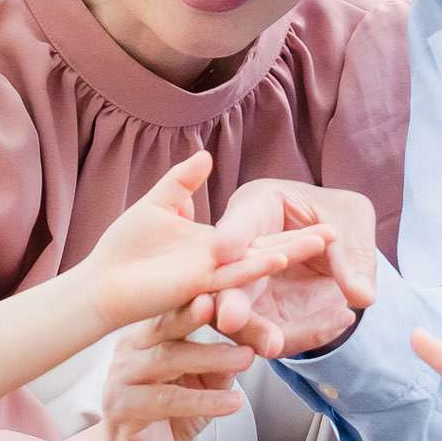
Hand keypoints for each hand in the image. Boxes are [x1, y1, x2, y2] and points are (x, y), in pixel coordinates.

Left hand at [80, 152, 337, 331]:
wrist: (102, 281)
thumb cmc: (124, 249)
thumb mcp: (158, 203)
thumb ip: (183, 181)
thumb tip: (205, 156)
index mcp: (215, 246)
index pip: (262, 235)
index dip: (293, 228)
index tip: (324, 221)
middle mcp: (220, 262)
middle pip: (271, 249)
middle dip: (305, 242)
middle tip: (339, 231)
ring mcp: (210, 274)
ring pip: (259, 262)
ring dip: (290, 251)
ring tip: (324, 239)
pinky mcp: (195, 284)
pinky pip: (229, 274)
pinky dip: (254, 263)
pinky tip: (277, 255)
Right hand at [83, 302, 260, 440]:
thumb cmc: (170, 415)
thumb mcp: (204, 382)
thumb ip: (222, 361)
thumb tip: (256, 343)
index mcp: (149, 331)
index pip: (179, 305)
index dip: (210, 294)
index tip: (242, 282)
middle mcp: (130, 347)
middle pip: (168, 323)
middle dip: (202, 312)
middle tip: (237, 308)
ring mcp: (121, 376)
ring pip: (169, 358)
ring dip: (212, 357)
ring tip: (248, 359)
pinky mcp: (122, 409)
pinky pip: (167, 400)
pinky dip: (204, 401)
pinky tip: (234, 402)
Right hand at [207, 178, 378, 354]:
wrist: (343, 244)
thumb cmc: (340, 215)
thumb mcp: (352, 219)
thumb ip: (352, 255)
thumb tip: (361, 296)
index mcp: (254, 209)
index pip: (237, 223)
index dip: (230, 236)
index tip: (222, 250)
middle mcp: (241, 253)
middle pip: (226, 281)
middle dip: (228, 303)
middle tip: (230, 319)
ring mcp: (250, 290)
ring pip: (245, 320)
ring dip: (260, 334)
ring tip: (278, 343)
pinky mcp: (269, 318)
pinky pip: (280, 335)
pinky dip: (307, 335)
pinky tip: (342, 318)